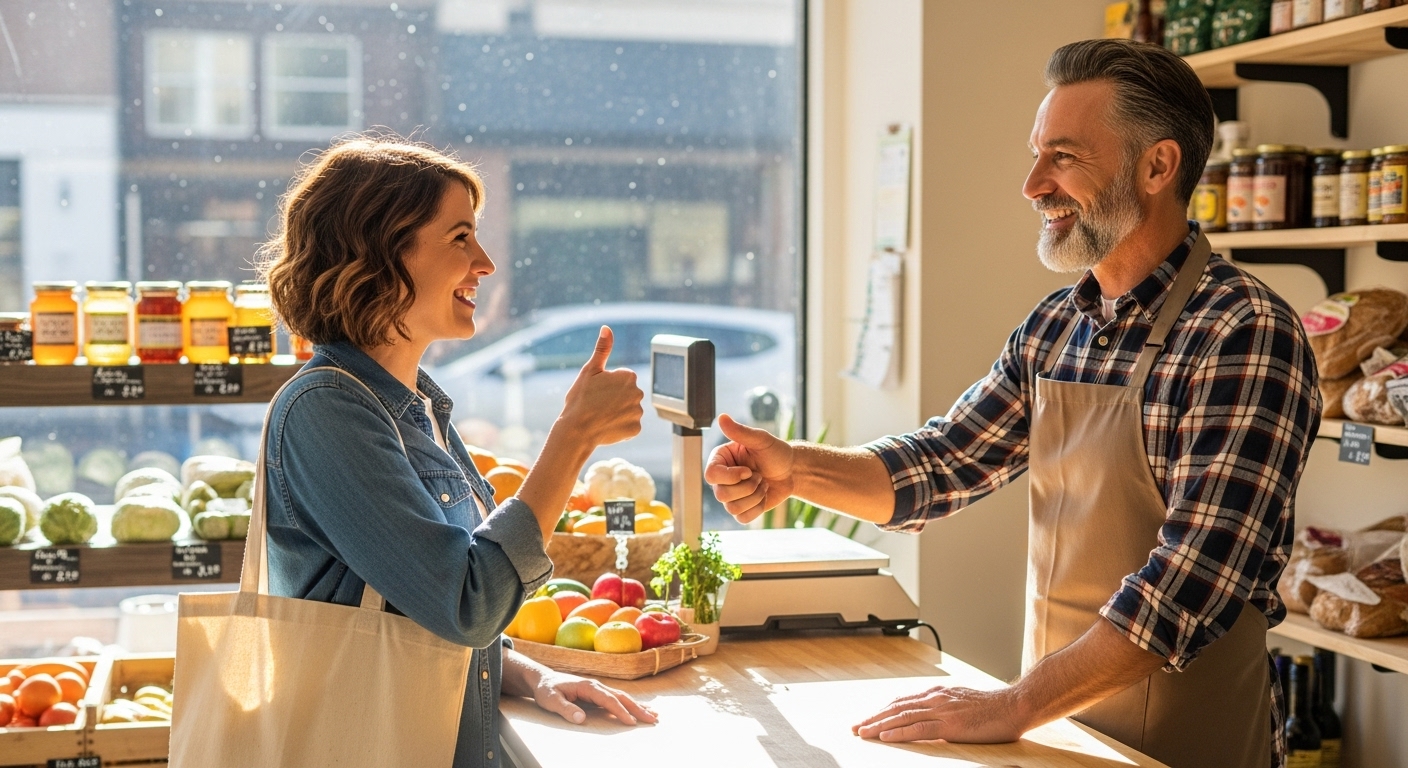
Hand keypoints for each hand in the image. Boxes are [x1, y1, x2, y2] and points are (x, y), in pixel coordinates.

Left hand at [532, 670, 657, 725]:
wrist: (543, 679)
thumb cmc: (546, 690)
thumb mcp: (551, 700)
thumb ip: (565, 709)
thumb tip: (580, 718)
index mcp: (588, 687)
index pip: (608, 700)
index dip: (621, 711)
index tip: (631, 722)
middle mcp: (597, 686)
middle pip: (621, 697)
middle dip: (638, 708)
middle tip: (653, 719)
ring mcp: (598, 689)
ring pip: (622, 697)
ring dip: (638, 706)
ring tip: (654, 715)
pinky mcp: (597, 693)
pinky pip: (617, 699)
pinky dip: (630, 704)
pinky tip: (639, 709)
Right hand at [559, 326, 642, 446]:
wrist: (576, 430)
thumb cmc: (580, 399)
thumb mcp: (589, 370)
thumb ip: (602, 349)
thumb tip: (607, 328)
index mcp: (629, 376)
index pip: (621, 379)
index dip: (607, 386)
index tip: (597, 392)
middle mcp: (638, 392)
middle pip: (627, 395)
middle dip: (615, 399)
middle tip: (597, 405)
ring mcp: (638, 412)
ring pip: (628, 411)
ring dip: (618, 414)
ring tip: (601, 417)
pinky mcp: (636, 429)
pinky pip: (630, 426)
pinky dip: (620, 428)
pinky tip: (607, 427)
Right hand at [704, 414, 795, 524]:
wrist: (792, 471)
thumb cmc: (775, 452)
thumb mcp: (760, 439)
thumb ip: (740, 431)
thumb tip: (721, 417)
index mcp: (720, 460)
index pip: (710, 475)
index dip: (730, 477)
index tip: (748, 470)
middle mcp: (721, 479)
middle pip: (721, 495)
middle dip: (748, 487)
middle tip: (760, 475)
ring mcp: (731, 496)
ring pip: (732, 508)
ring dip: (755, 497)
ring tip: (763, 484)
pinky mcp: (741, 510)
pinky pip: (742, 518)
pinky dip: (758, 508)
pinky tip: (763, 496)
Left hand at [852, 684, 1025, 743]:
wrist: (1014, 706)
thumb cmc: (993, 708)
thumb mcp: (962, 703)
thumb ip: (945, 707)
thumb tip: (930, 715)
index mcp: (938, 694)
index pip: (902, 701)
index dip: (882, 711)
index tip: (868, 718)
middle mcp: (935, 698)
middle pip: (896, 708)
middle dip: (873, 718)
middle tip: (855, 728)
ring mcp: (941, 710)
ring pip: (902, 717)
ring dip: (878, 725)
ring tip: (862, 733)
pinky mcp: (949, 725)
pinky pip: (918, 728)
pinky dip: (898, 733)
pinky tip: (885, 737)